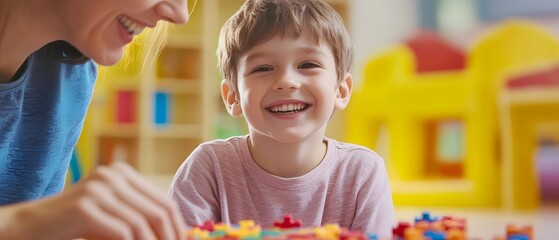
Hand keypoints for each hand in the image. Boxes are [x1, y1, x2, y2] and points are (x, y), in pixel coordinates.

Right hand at [0, 161, 185, 239]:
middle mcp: (113, 176)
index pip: (164, 202)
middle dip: (170, 238)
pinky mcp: (86, 208)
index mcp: (122, 173)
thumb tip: (176, 234)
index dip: (177, 228)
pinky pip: (124, 233)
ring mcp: (99, 189)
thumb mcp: (110, 215)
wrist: (27, 227)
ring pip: (143, 225)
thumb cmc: (72, 226)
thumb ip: (137, 217)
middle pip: (159, 212)